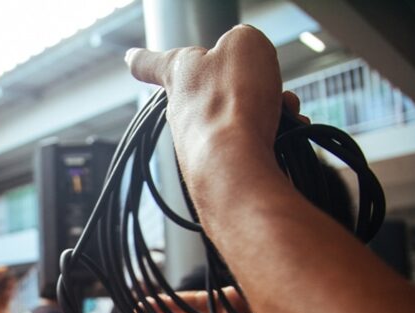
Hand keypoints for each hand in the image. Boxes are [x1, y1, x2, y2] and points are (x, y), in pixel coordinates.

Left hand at [125, 25, 283, 192]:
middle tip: (265, 84)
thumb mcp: (244, 44)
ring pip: (240, 117)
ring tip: (280, 112)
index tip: (131, 56)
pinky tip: (284, 136)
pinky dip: (273, 137)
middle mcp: (182, 113)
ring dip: (269, 111)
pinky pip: (250, 145)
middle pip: (215, 90)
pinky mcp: (218, 169)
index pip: (152, 63)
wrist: (236, 167)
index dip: (144, 57)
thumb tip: (244, 55)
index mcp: (179, 76)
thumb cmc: (232, 102)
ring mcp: (199, 144)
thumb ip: (241, 41)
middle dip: (249, 86)